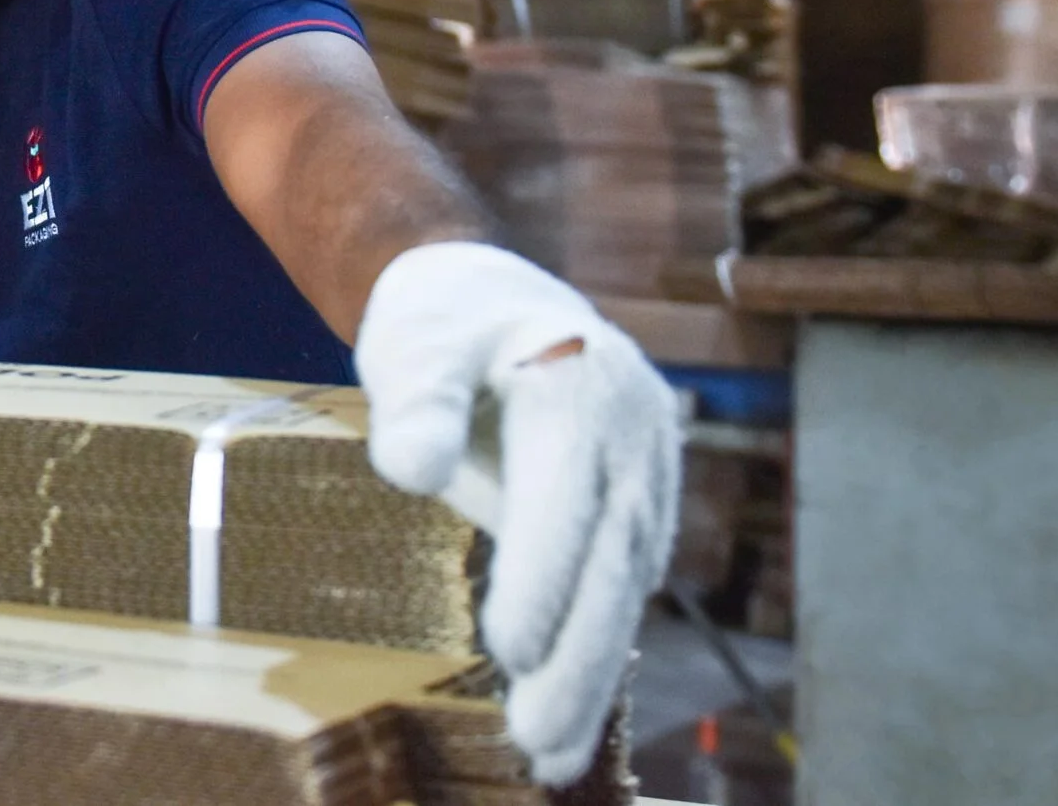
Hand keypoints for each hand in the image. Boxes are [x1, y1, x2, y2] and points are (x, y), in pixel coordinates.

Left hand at [353, 241, 679, 784]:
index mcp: (581, 384)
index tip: (512, 648)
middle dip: (578, 656)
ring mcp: (646, 472)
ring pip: (627, 587)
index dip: (547, 574)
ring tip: (554, 756)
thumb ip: (418, 401)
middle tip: (539, 740)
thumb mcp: (416, 343)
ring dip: (593, 674)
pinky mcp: (638, 508)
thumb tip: (411, 469)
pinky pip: (622, 586)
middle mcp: (634, 433)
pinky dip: (597, 650)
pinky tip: (568, 715)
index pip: (567, 494)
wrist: (490, 302)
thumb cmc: (443, 327)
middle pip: (613, 558)